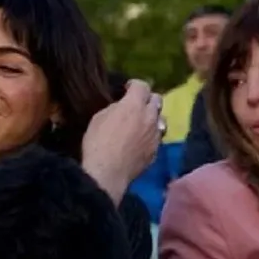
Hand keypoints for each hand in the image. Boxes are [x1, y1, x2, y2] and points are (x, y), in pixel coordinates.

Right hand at [81, 79, 163, 202]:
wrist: (107, 173)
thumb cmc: (98, 142)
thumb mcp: (99, 118)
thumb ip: (115, 108)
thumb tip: (122, 107)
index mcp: (134, 105)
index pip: (142, 85)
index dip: (134, 85)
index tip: (126, 89)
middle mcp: (150, 117)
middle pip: (157, 100)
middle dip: (147, 99)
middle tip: (136, 105)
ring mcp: (156, 135)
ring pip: (161, 119)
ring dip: (153, 118)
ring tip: (142, 123)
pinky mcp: (156, 151)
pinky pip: (157, 138)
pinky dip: (151, 136)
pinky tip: (141, 141)